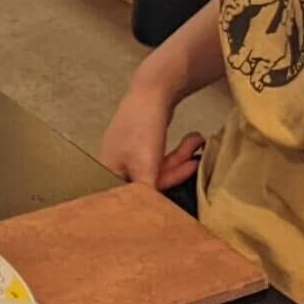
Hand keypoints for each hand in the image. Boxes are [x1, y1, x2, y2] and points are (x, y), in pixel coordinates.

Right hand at [98, 66, 202, 191]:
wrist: (152, 88)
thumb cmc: (143, 126)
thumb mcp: (145, 164)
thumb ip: (147, 191)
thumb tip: (150, 215)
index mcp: (107, 171)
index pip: (130, 197)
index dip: (153, 199)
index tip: (174, 197)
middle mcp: (114, 165)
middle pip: (147, 183)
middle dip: (174, 172)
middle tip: (194, 162)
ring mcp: (127, 154)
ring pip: (157, 169)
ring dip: (178, 160)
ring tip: (196, 143)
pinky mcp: (141, 146)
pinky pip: (159, 159)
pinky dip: (175, 154)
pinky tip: (193, 143)